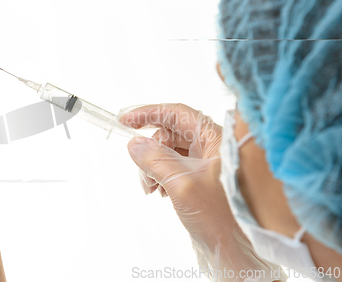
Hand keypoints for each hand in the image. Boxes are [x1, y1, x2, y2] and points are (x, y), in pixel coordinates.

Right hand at [119, 104, 285, 281]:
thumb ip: (155, 159)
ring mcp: (207, 164)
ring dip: (154, 167)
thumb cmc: (223, 217)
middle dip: (150, 150)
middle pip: (170, 135)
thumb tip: (135, 144)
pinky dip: (162, 177)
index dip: (148, 114)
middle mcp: (211, 147)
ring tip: (152, 189)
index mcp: (214, 139)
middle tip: (143, 174)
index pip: (176, 114)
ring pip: (170, 153)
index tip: (124, 120)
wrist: (242, 252)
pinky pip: (175, 169)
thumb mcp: (183, 184)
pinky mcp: (202, 181)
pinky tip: (161, 193)